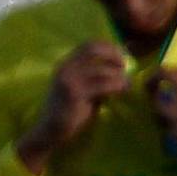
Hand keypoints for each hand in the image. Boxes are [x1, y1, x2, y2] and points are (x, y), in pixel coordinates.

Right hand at [16, 42, 128, 172]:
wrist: (50, 131)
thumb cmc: (70, 110)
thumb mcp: (82, 87)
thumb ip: (96, 75)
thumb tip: (123, 64)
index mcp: (66, 64)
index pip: (90, 44)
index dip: (109, 48)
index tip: (121, 59)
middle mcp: (65, 68)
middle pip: (95, 50)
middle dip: (114, 56)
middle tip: (124, 69)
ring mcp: (68, 80)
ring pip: (103, 70)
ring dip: (120, 76)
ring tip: (126, 85)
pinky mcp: (75, 94)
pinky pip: (104, 85)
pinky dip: (117, 87)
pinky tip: (121, 92)